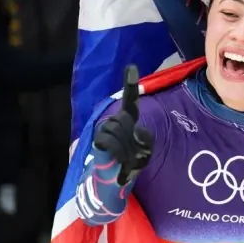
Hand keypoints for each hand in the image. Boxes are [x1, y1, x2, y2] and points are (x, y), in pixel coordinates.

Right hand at [92, 65, 153, 184]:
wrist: (117, 176)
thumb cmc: (133, 160)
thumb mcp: (146, 149)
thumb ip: (145, 137)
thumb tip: (136, 130)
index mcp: (128, 119)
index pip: (130, 99)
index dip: (130, 83)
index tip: (131, 66)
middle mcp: (115, 120)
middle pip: (127, 120)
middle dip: (134, 140)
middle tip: (136, 156)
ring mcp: (104, 128)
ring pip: (119, 131)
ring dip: (128, 149)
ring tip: (128, 160)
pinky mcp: (97, 139)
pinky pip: (111, 140)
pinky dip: (119, 152)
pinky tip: (120, 161)